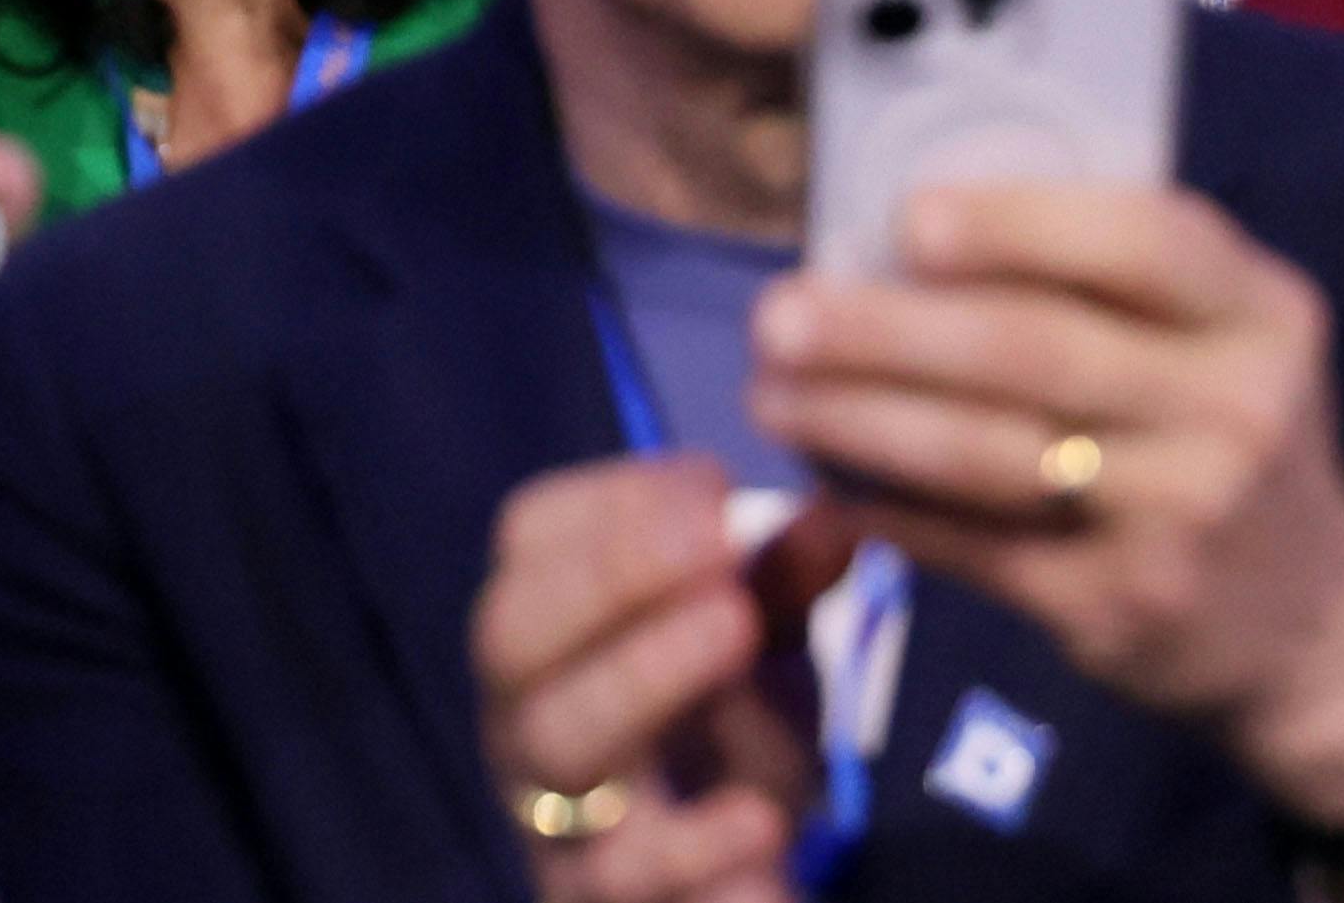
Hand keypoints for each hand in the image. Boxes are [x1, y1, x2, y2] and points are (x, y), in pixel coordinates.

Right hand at [470, 459, 836, 898]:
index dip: (615, 498)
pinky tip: (758, 818)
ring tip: (734, 627)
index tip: (713, 483)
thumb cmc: (718, 729)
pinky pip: (623, 878)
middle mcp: (522, 707)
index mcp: (544, 623)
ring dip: (641, 673)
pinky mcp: (595, 896)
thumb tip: (830, 520)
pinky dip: (692, 849)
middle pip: (513, 632)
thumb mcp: (754, 647)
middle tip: (716, 541)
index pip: (530, 534)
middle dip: (609, 572)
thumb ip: (782, 582)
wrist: (718, 875)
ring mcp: (551, 808)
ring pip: (556, 741)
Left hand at [753, 178, 1343, 826]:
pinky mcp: (1120, 607)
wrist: (1320, 635)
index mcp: (1260, 315)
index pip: (1146, 241)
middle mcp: (1232, 410)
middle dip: (887, 329)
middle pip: (1034, 350)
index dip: (1020, 225)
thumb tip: (912, 228)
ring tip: (769, 391)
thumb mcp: (1227, 343)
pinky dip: (889, 509)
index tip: (909, 219)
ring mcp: (1180, 517)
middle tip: (780, 313)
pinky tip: (827, 478)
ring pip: (988, 454)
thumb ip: (1116, 285)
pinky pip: (975, 546)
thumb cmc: (1232, 443)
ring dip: (858, 419)